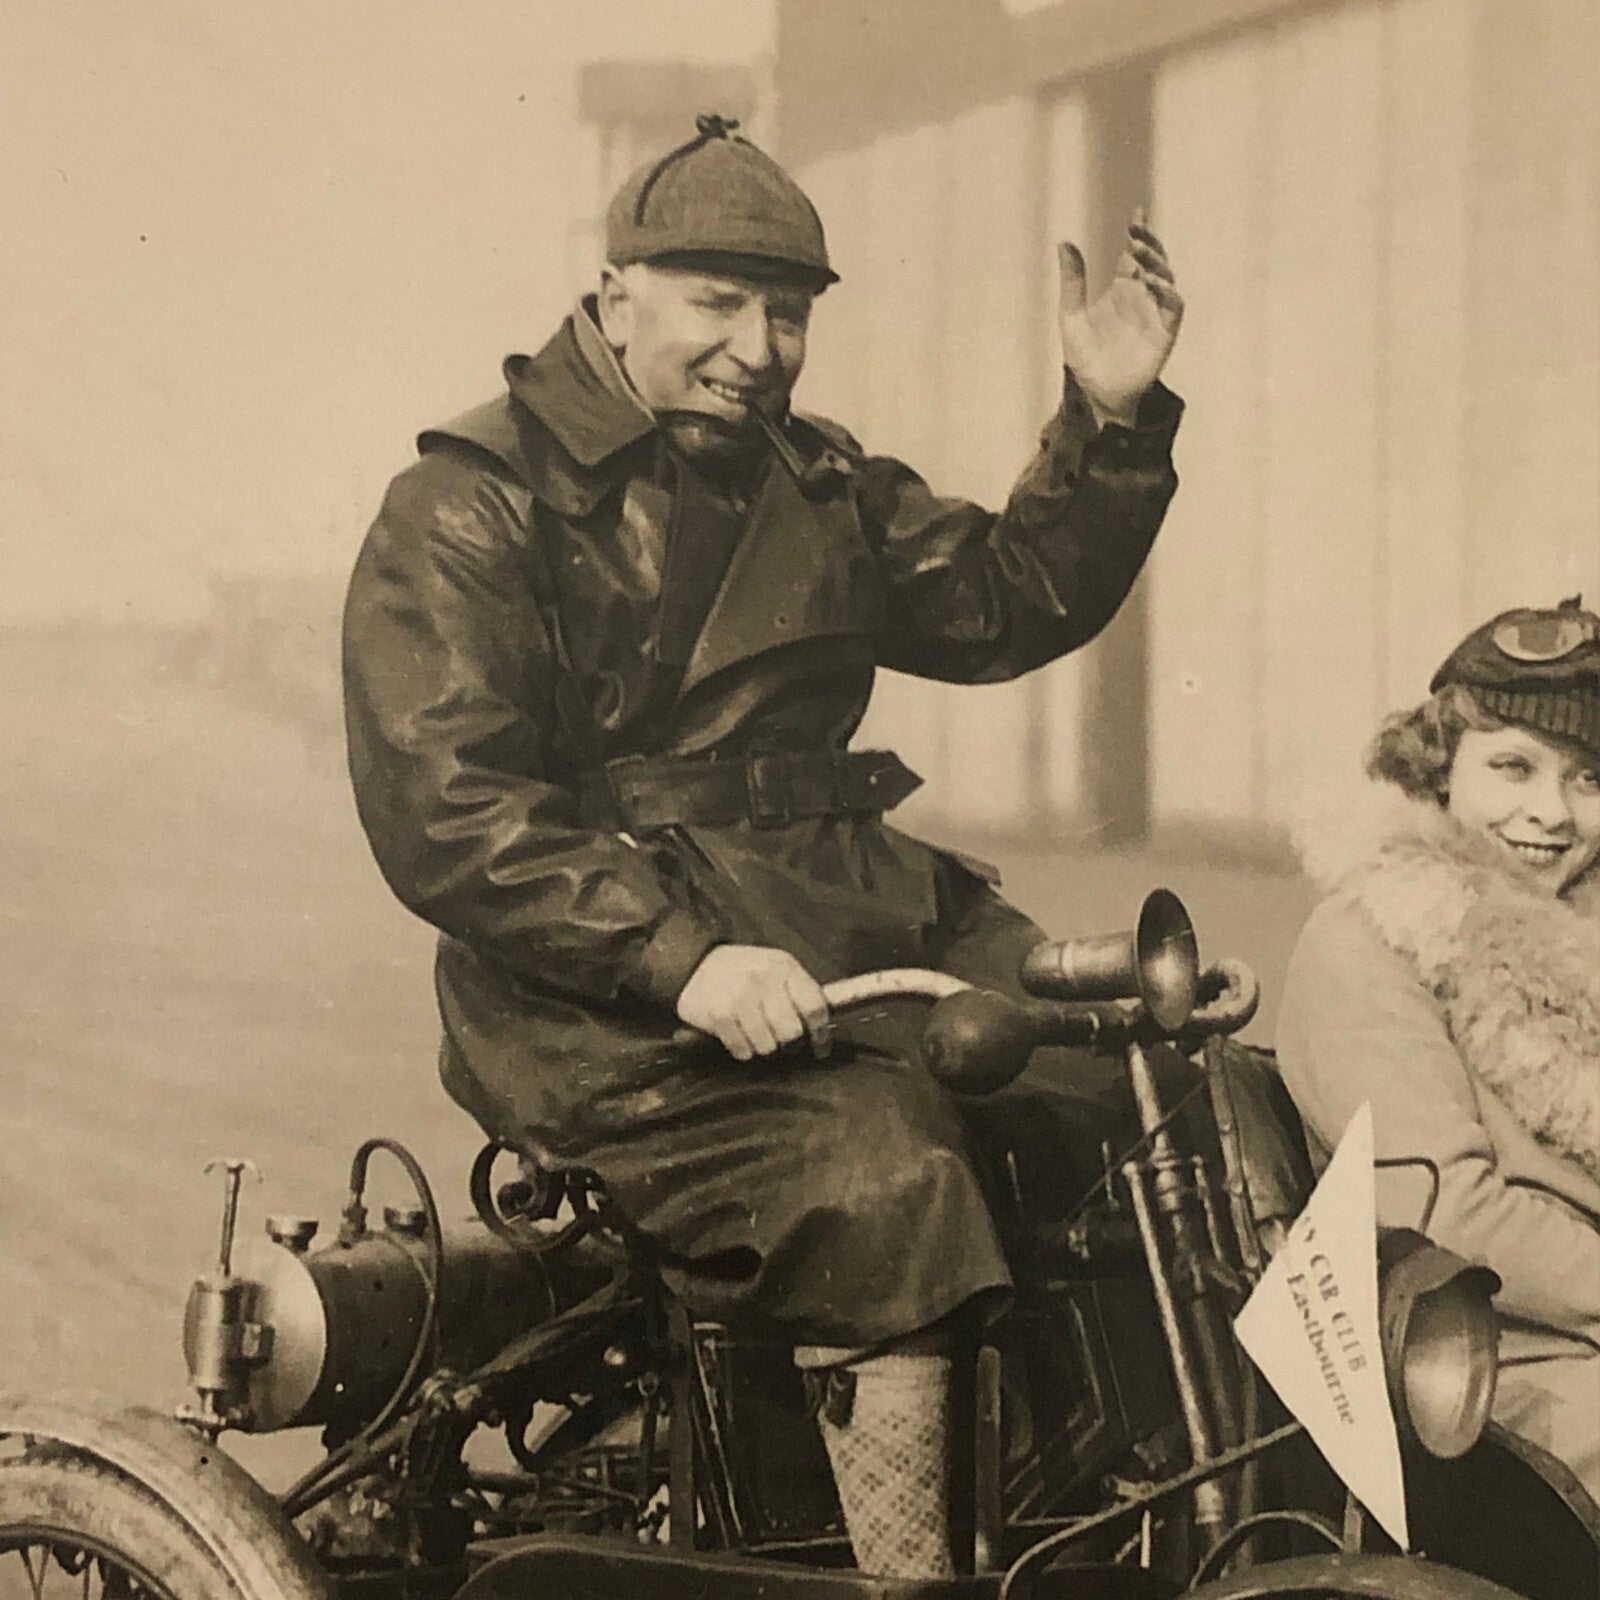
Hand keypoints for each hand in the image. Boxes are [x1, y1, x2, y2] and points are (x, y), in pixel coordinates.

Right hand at [675, 944, 830, 1061]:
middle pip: (792, 1032)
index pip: (815, 1006)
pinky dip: (743, 1050)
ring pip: (768, 1047)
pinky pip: (743, 1051)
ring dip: (764, 1047)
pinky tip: (739, 1036)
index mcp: (784, 966)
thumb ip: (798, 991)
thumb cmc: (743, 971)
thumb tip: (825, 1027)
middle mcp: (764, 979)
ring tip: (756, 1035)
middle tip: (781, 1041)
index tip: (821, 1048)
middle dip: (789, 1043)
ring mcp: (740, 997)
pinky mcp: (719, 1015)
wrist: (694, 964)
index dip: (822, 1033)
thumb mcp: (774, 968)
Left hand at [1057, 209, 1182, 429]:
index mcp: (1122, 290)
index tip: (1136, 213)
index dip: (1138, 232)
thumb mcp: (1071, 315)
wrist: (1097, 393)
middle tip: (1135, 227)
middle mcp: (1142, 297)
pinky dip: (1165, 290)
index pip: (1133, 254)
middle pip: (1153, 260)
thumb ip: (1072, 281)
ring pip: (1166, 277)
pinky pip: (1173, 304)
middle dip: (1148, 241)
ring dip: (1155, 261)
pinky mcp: (1165, 331)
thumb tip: (1064, 242)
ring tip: (1138, 249)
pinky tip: (1149, 280)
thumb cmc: (1085, 358)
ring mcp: (1155, 313)